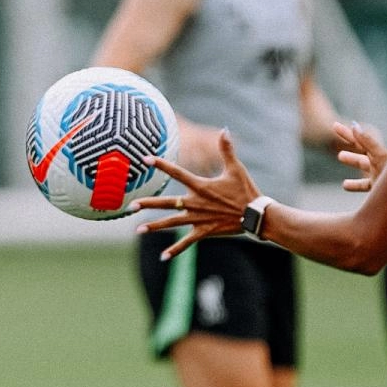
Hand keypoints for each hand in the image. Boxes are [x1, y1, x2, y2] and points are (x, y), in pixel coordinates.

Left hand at [130, 129, 259, 259]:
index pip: (176, 173)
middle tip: (131, 205)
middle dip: (148, 203)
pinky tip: (162, 257)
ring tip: (137, 230)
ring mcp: (198, 219)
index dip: (161, 164)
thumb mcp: (236, 168)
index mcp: (200, 186)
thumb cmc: (245, 190)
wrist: (255, 215)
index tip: (145, 159)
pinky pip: (186, 242)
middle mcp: (195, 203)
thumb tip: (225, 129)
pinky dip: (175, 250)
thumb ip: (227, 149)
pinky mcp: (204, 231)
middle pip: (166, 203)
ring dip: (154, 226)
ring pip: (171, 223)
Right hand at [332, 121, 386, 192]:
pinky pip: (365, 184)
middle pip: (361, 148)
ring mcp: (380, 175)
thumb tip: (354, 126)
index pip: (360, 141)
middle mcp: (380, 163)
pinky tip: (345, 186)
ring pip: (363, 165)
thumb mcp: (382, 159)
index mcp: (379, 155)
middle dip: (349, 141)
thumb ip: (369, 143)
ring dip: (352, 160)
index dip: (347, 133)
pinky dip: (354, 184)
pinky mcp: (380, 188)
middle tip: (337, 132)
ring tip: (340, 156)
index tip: (335, 126)